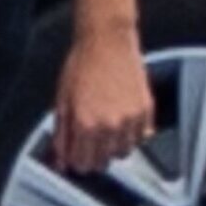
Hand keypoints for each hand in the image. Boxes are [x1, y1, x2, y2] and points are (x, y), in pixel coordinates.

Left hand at [53, 23, 155, 172]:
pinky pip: (140, 138)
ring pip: (123, 153)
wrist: (107, 41)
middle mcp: (110, 126)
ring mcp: (131, 120)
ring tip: (104, 126)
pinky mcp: (146, 112)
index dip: (76, 162)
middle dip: (93, 155)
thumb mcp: (61, 98)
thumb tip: (59, 159)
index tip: (74, 156)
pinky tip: (120, 119)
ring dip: (112, 147)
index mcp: (85, 124)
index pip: (82, 164)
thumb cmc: (81, 65)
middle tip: (87, 139)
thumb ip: (61, 133)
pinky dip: (130, 135)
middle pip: (103, 162)